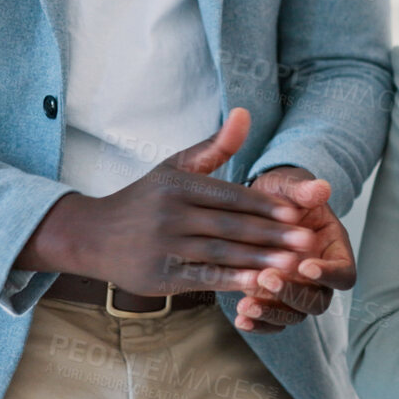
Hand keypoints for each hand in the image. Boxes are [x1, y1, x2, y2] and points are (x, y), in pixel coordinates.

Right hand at [17, 108, 316, 295]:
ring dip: (260, 261)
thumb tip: (245, 113)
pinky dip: (232, 281)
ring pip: (221, 254)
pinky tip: (260, 285)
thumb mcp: (175, 167)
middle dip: (273, 235)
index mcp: (178, 185)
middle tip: (308, 241)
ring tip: (294, 265)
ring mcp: (163, 246)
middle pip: (231, 226)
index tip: (298, 214)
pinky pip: (202, 278)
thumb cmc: (144, 199)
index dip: (265, 206)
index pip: (230, 196)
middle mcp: (170, 214)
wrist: (90, 235)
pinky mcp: (159, 276)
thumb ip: (215, 147)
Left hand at [231, 167, 356, 333]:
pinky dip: (258, 323)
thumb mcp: (290, 186)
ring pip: (294, 316)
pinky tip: (240, 318)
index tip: (305, 266)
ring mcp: (295, 291)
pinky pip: (272, 321)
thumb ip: (303, 190)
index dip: (330, 274)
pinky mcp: (271, 299)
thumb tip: (320, 188)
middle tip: (267, 277)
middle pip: (318, 301)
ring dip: (271, 313)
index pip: (344, 273)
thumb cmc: (282, 195)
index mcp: (333, 250)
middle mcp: (319, 277)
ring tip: (245, 305)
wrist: (258, 206)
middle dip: (294, 295)